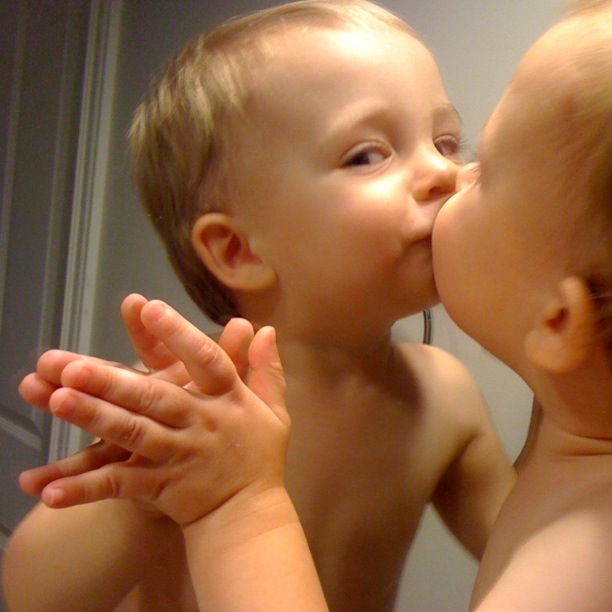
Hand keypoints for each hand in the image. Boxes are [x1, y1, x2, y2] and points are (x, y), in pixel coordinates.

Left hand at [20, 301, 288, 526]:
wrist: (249, 514)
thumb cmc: (259, 456)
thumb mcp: (274, 411)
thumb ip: (268, 369)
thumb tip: (266, 329)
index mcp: (228, 398)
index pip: (206, 361)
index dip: (179, 335)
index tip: (150, 308)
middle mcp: (200, 422)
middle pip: (154, 397)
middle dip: (114, 381)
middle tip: (72, 365)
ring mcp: (177, 454)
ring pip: (132, 433)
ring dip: (94, 417)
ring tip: (57, 399)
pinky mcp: (159, 485)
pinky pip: (120, 484)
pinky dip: (85, 489)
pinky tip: (49, 491)